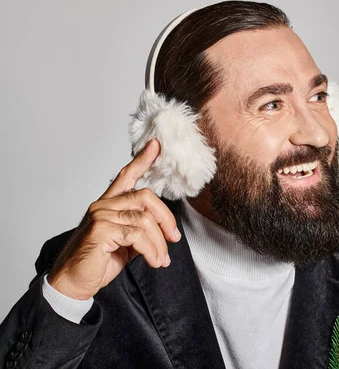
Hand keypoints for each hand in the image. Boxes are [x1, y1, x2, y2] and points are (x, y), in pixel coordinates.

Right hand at [47, 138, 180, 299]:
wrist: (73, 283)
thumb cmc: (98, 262)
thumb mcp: (125, 243)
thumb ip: (140, 230)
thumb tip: (166, 231)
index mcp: (108, 205)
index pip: (126, 176)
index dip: (142, 160)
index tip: (156, 145)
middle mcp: (103, 206)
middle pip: (145, 196)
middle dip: (166, 218)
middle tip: (174, 238)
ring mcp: (100, 216)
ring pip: (144, 219)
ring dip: (159, 242)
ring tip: (161, 259)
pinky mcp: (101, 230)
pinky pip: (137, 235)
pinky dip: (151, 249)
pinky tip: (154, 261)